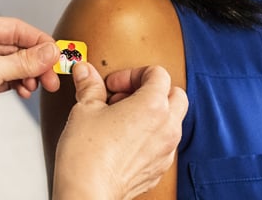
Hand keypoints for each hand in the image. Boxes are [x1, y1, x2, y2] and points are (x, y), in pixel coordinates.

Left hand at [0, 16, 60, 152]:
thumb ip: (24, 61)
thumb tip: (51, 52)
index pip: (13, 28)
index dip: (37, 40)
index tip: (55, 53)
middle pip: (16, 46)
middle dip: (36, 61)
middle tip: (51, 75)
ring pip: (15, 62)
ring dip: (30, 74)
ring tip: (39, 86)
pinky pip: (9, 76)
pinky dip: (20, 82)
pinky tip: (25, 91)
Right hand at [52, 63, 187, 199]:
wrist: (87, 191)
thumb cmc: (88, 154)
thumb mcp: (85, 109)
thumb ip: (90, 86)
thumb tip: (86, 73)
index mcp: (153, 106)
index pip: (158, 73)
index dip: (132, 74)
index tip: (114, 85)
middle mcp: (167, 127)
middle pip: (176, 94)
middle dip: (151, 90)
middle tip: (124, 97)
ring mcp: (166, 150)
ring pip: (173, 120)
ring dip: (152, 113)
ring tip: (122, 118)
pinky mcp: (160, 168)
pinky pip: (164, 143)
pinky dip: (150, 136)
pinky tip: (124, 140)